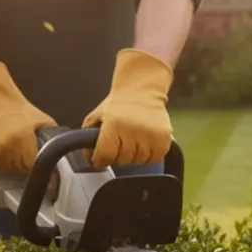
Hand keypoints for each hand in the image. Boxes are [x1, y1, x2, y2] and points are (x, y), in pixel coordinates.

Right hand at [0, 62, 56, 174]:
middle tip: (32, 155)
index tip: (47, 167)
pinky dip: (7, 163)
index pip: (36, 165)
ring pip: (13, 171)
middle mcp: (8, 149)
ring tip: (21, 152)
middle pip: (24, 170)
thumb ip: (52, 141)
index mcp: (23, 140)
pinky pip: (1, 168)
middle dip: (30, 165)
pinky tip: (10, 152)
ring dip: (19, 166)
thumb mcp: (45, 123)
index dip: (43, 167)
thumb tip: (61, 158)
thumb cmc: (23, 112)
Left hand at [82, 48, 173, 168]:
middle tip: (119, 142)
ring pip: (138, 161)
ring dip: (134, 155)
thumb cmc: (118, 105)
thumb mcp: (96, 116)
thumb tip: (90, 159)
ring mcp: (151, 136)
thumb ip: (87, 138)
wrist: (142, 90)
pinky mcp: (164, 139)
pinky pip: (154, 159)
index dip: (101, 159)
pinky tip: (144, 143)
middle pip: (123, 160)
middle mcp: (133, 131)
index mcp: (114, 125)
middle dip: (118, 155)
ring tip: (133, 141)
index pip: (106, 156)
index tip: (101, 158)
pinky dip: (148, 155)